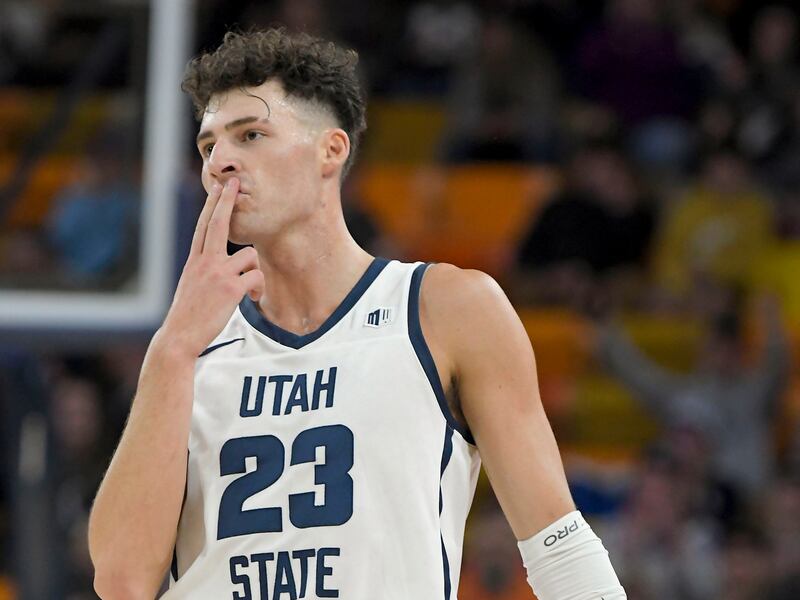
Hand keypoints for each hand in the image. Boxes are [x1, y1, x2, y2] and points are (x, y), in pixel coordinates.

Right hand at [160, 178, 263, 357]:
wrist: (179, 337)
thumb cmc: (188, 317)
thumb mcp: (192, 288)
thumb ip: (205, 273)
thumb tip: (223, 269)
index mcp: (194, 261)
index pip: (203, 227)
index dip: (212, 206)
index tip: (218, 188)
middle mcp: (204, 262)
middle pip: (218, 223)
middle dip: (227, 201)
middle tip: (235, 182)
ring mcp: (217, 273)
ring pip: (251, 256)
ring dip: (256, 272)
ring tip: (249, 291)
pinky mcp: (230, 288)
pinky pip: (257, 277)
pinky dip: (259, 289)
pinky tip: (252, 299)